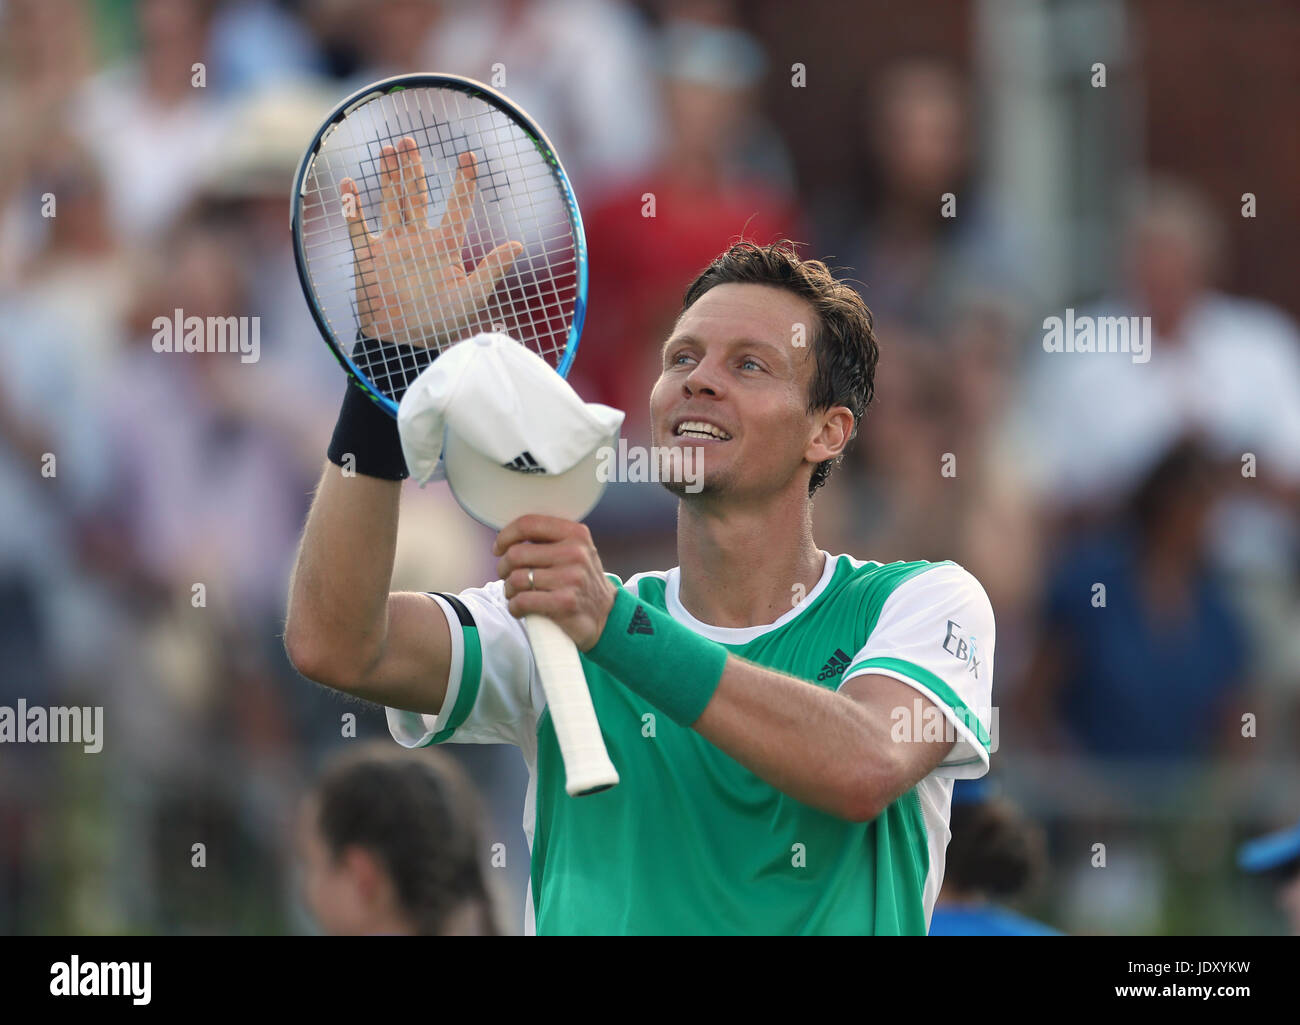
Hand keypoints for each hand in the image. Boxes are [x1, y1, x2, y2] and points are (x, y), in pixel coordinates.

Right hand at [341, 141, 522, 346]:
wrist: (403, 344)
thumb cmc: (440, 323)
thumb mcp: (472, 296)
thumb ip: (492, 269)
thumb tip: (520, 245)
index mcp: (445, 246)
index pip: (457, 207)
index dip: (464, 182)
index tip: (470, 156)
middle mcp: (418, 239)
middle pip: (416, 195)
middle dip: (413, 168)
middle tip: (410, 140)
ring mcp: (391, 245)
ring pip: (390, 202)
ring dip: (388, 176)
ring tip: (388, 149)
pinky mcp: (368, 256)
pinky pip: (357, 225)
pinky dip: (352, 205)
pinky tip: (349, 182)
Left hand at [494, 515, 616, 650]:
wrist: (606, 615)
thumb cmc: (581, 581)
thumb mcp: (576, 550)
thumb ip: (549, 539)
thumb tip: (509, 536)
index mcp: (576, 534)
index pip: (528, 524)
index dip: (505, 535)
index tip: (499, 548)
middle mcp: (575, 552)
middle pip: (516, 553)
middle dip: (504, 568)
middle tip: (508, 577)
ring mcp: (571, 578)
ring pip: (516, 579)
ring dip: (509, 589)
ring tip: (516, 594)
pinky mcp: (564, 602)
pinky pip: (522, 601)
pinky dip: (514, 607)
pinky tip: (520, 608)